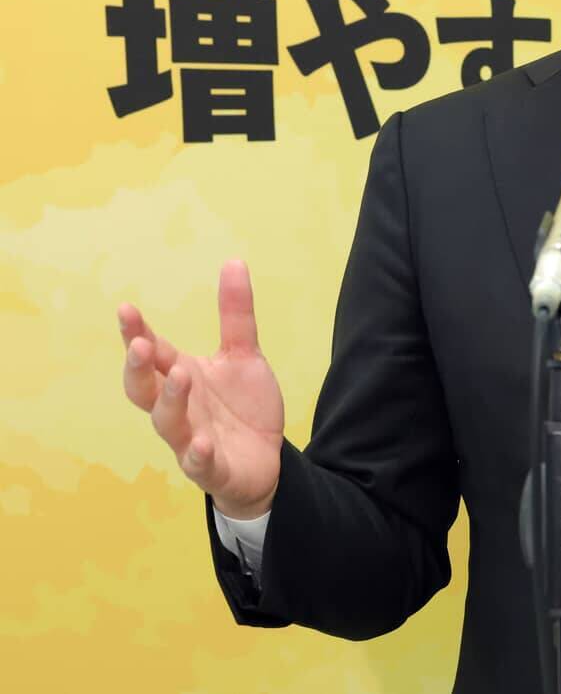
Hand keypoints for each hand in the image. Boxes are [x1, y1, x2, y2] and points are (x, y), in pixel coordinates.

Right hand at [118, 259, 283, 518]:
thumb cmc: (241, 407)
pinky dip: (197, 453)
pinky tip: (200, 442)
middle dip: (138, 368)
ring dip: (170, 401)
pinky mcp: (211, 467)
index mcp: (181, 376)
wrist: (265, 458)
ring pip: (167, 423)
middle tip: (141, 344)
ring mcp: (189, 439)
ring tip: (181, 376)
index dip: (137, 333)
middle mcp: (178, 407)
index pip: (153, 353)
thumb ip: (235, 314)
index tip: (126, 309)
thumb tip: (234, 261)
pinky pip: (198, 463)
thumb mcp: (243, 355)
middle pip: (144, 389)